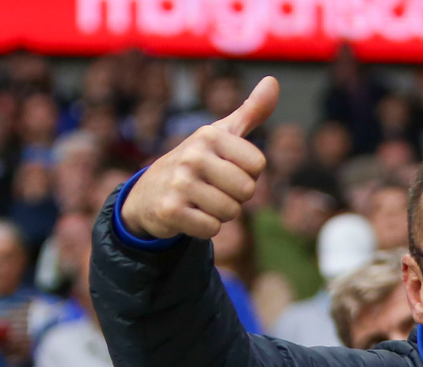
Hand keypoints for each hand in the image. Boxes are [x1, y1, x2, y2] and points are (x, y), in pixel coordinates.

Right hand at [121, 77, 279, 239]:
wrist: (150, 193)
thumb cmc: (197, 161)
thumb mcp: (222, 134)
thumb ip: (251, 111)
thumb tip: (272, 81)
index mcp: (209, 134)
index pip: (258, 166)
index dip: (248, 174)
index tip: (227, 169)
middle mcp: (192, 155)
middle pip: (247, 191)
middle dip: (236, 197)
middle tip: (213, 188)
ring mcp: (179, 182)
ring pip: (231, 212)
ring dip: (221, 214)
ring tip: (201, 201)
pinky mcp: (170, 210)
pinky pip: (212, 229)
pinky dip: (205, 228)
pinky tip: (190, 214)